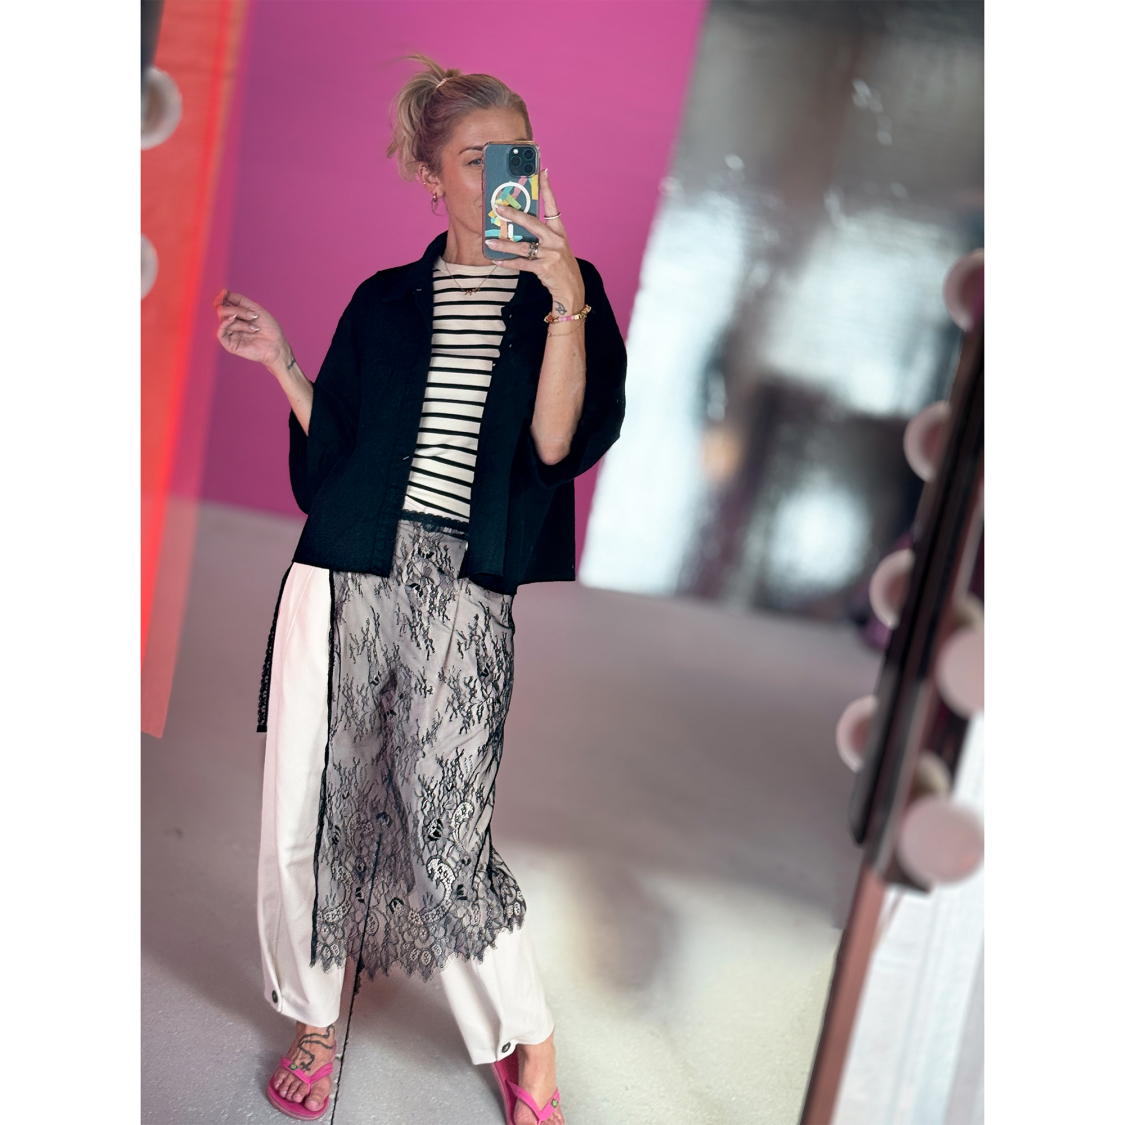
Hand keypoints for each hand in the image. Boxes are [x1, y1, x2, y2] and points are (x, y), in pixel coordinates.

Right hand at [214, 289, 291, 373]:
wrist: (277, 345)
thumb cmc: (269, 328)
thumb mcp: (255, 309)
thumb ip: (239, 300)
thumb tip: (223, 291)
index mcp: (237, 315)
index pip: (223, 304)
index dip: (222, 297)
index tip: (225, 293)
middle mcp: (232, 324)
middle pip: (222, 310)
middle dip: (237, 310)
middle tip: (252, 315)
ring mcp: (230, 334)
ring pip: (223, 319)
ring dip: (240, 320)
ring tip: (255, 328)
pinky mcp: (230, 345)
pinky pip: (220, 333)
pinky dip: (226, 324)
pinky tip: (235, 322)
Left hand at [486, 168, 584, 316]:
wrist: (572, 291)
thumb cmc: (561, 268)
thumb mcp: (556, 248)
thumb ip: (542, 237)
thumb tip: (518, 229)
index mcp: (559, 232)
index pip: (553, 206)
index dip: (547, 189)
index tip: (543, 172)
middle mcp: (555, 240)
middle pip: (532, 223)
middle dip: (513, 214)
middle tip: (498, 207)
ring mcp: (550, 254)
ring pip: (522, 246)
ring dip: (504, 244)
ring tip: (489, 241)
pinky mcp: (544, 268)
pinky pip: (521, 263)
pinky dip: (508, 262)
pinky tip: (497, 260)